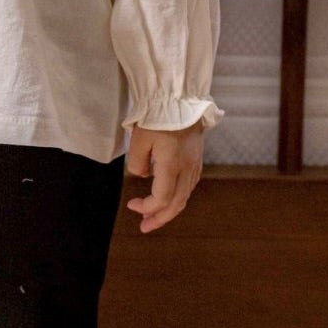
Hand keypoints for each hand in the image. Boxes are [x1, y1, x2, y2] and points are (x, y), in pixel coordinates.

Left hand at [124, 118, 204, 232]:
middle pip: (176, 204)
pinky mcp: (196, 159)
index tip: (131, 205)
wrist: (180, 99)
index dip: (147, 207)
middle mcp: (187, 169)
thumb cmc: (158, 117)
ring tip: (153, 216)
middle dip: (160, 218)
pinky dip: (176, 197)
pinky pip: (188, 186)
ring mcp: (194, 165)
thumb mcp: (139, 139)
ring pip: (184, 196)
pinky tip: (167, 197)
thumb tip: (143, 176)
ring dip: (168, 209)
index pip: (162, 198)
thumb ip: (137, 162)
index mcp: (172, 165)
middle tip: (144, 227)